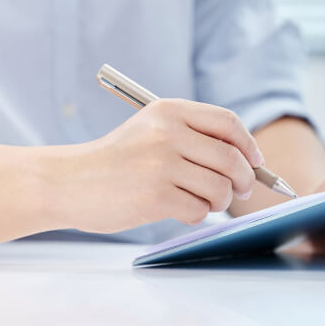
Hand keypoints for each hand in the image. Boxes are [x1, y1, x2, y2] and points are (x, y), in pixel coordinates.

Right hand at [45, 99, 261, 233]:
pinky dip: (198, 214)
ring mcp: (161, 165)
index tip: (255, 162)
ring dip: (220, 201)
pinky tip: (180, 209)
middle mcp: (168, 133)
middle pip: (232, 158)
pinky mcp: (155, 196)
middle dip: (245, 179)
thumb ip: (195, 135)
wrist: (69, 181)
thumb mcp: (153, 129)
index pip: (228, 123)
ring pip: (220, 188)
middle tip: (241, 190)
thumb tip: (249, 158)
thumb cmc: (119, 158)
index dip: (248, 145)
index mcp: (170, 111)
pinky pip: (200, 210)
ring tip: (203, 199)